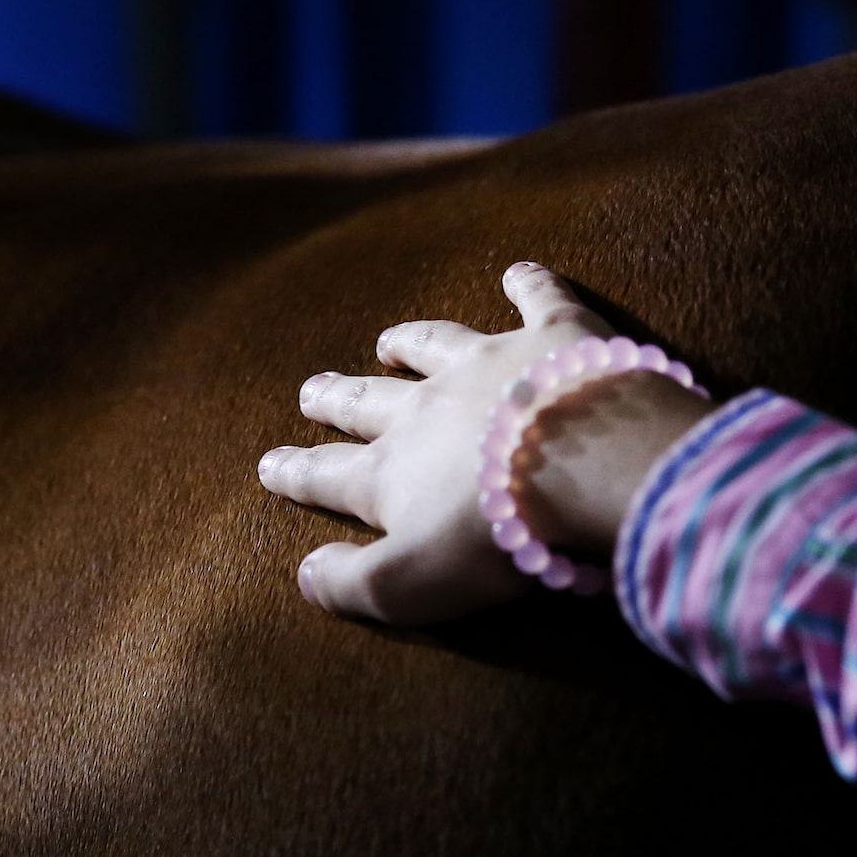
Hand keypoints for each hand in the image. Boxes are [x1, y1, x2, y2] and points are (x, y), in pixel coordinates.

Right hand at [258, 263, 715, 623]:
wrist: (587, 463)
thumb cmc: (496, 536)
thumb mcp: (410, 585)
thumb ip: (352, 583)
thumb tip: (305, 573)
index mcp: (392, 473)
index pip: (329, 475)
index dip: (297, 474)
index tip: (270, 465)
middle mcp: (429, 407)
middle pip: (370, 400)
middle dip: (336, 398)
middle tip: (311, 391)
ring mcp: (491, 363)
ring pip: (437, 346)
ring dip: (410, 342)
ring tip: (389, 340)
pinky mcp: (555, 336)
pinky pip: (537, 300)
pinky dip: (528, 284)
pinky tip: (518, 271)